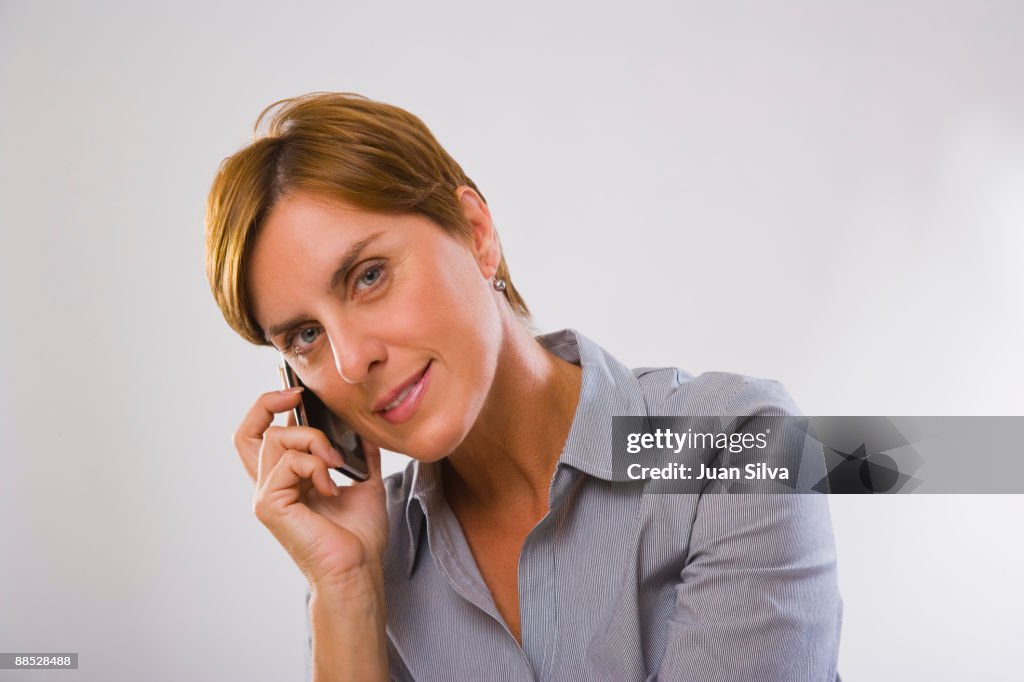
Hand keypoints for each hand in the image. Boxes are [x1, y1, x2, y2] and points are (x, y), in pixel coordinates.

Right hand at [233, 388, 388, 588]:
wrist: (358, 570)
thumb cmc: (359, 537)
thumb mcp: (364, 482)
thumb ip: (360, 454)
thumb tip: (366, 428)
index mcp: (288, 480)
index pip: (262, 434)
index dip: (270, 406)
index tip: (298, 392)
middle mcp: (270, 485)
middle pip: (246, 432)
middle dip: (268, 403)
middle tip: (299, 397)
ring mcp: (266, 495)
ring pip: (276, 439)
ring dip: (314, 441)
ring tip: (337, 464)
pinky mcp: (269, 504)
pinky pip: (288, 462)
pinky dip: (317, 466)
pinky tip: (333, 487)